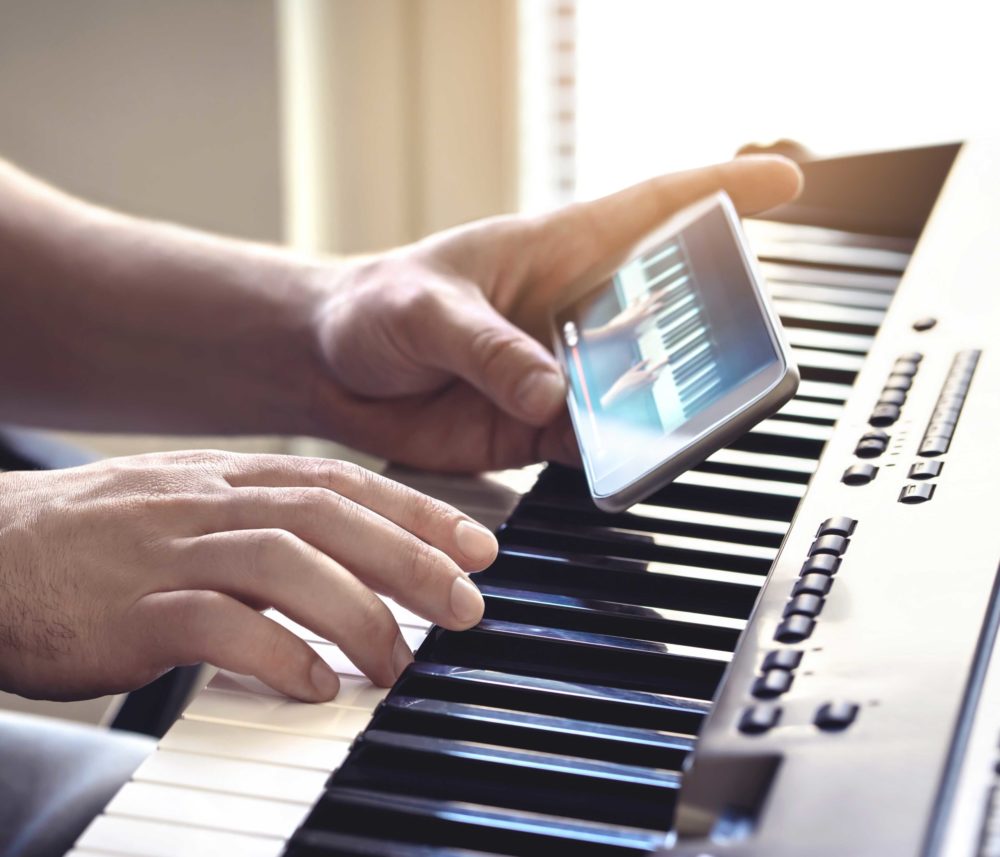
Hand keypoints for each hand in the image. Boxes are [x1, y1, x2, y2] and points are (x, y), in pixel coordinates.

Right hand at [0, 450, 497, 701]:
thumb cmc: (96, 539)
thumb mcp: (188, 507)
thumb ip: (263, 522)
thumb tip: (349, 558)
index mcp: (227, 477)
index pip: (341, 481)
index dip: (416, 511)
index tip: (476, 543)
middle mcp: (207, 502)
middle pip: (328, 516)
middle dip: (409, 558)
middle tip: (466, 604)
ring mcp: (168, 552)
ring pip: (283, 563)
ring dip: (356, 614)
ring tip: (399, 663)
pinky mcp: (131, 609)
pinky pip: (216, 625)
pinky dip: (277, 655)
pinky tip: (315, 685)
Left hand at [305, 156, 801, 471]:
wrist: (331, 370)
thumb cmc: (374, 307)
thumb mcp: (425, 312)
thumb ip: (485, 349)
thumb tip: (551, 392)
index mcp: (553, 251)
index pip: (650, 210)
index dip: (720, 191)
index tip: (785, 181)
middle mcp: (571, 312)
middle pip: (664, 312)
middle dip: (714, 324)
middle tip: (751, 342)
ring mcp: (560, 373)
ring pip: (639, 389)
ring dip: (668, 406)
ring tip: (697, 418)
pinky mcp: (538, 427)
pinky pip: (594, 445)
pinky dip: (616, 458)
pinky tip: (629, 464)